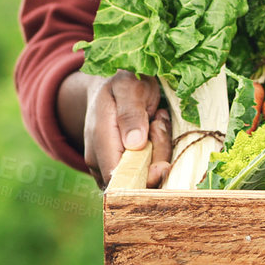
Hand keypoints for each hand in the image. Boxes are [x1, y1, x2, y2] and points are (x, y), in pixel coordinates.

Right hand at [66, 70, 172, 187]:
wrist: (113, 84)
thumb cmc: (123, 83)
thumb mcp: (129, 87)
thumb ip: (131, 114)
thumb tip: (134, 144)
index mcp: (100, 140)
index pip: (119, 179)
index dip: (144, 179)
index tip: (164, 164)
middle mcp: (100, 160)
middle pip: (137, 181)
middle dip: (158, 157)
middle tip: (158, 121)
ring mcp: (109, 167)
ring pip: (144, 179)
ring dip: (159, 153)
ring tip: (155, 120)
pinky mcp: (122, 169)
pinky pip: (147, 175)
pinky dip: (158, 156)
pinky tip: (155, 133)